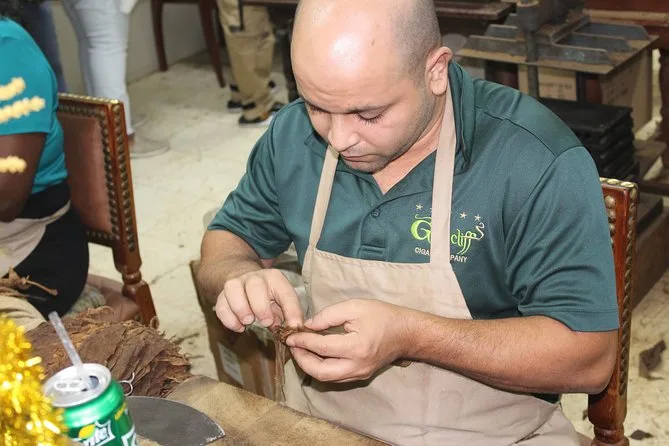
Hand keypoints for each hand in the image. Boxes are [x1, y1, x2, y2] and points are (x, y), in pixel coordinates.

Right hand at [215, 269, 302, 332]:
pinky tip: (239, 327)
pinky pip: (221, 304)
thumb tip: (292, 329)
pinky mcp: (222, 294)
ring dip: (241, 308)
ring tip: (248, 322)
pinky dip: (228, 319)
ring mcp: (236, 283)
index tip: (292, 326)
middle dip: (260, 306)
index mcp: (275, 278)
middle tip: (265, 322)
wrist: (245, 281)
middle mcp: (255, 277)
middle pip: (255, 285)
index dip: (291, 310)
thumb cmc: (269, 296)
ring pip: (233, 289)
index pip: (285, 292)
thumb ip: (288, 314)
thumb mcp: (282, 301)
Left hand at [286, 299, 410, 382]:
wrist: (406, 333)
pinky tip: (315, 355)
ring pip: (326, 378)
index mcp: (356, 347)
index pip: (321, 348)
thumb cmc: (382, 315)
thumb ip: (328, 315)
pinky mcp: (359, 376)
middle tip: (292, 346)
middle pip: (320, 372)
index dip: (302, 341)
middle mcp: (357, 366)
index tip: (290, 335)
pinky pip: (335, 377)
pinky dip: (320, 368)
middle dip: (301, 360)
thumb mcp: (354, 306)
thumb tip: (308, 326)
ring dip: (309, 366)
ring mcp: (359, 374)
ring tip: (300, 350)